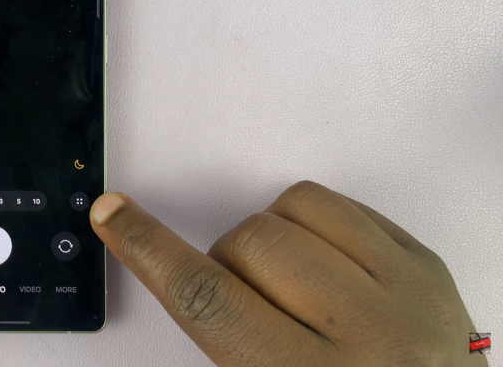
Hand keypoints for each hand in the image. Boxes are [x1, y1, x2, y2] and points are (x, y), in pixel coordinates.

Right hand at [90, 181, 485, 365]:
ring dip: (270, 238)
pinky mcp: (427, 266)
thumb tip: (172, 264)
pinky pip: (341, 204)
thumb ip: (223, 331)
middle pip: (247, 245)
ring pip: (293, 209)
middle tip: (249, 305)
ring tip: (290, 287)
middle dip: (227, 264)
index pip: (208, 299)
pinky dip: (314, 225)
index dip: (151, 250)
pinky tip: (324, 269)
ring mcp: (406, 294)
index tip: (116, 216)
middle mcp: (368, 337)